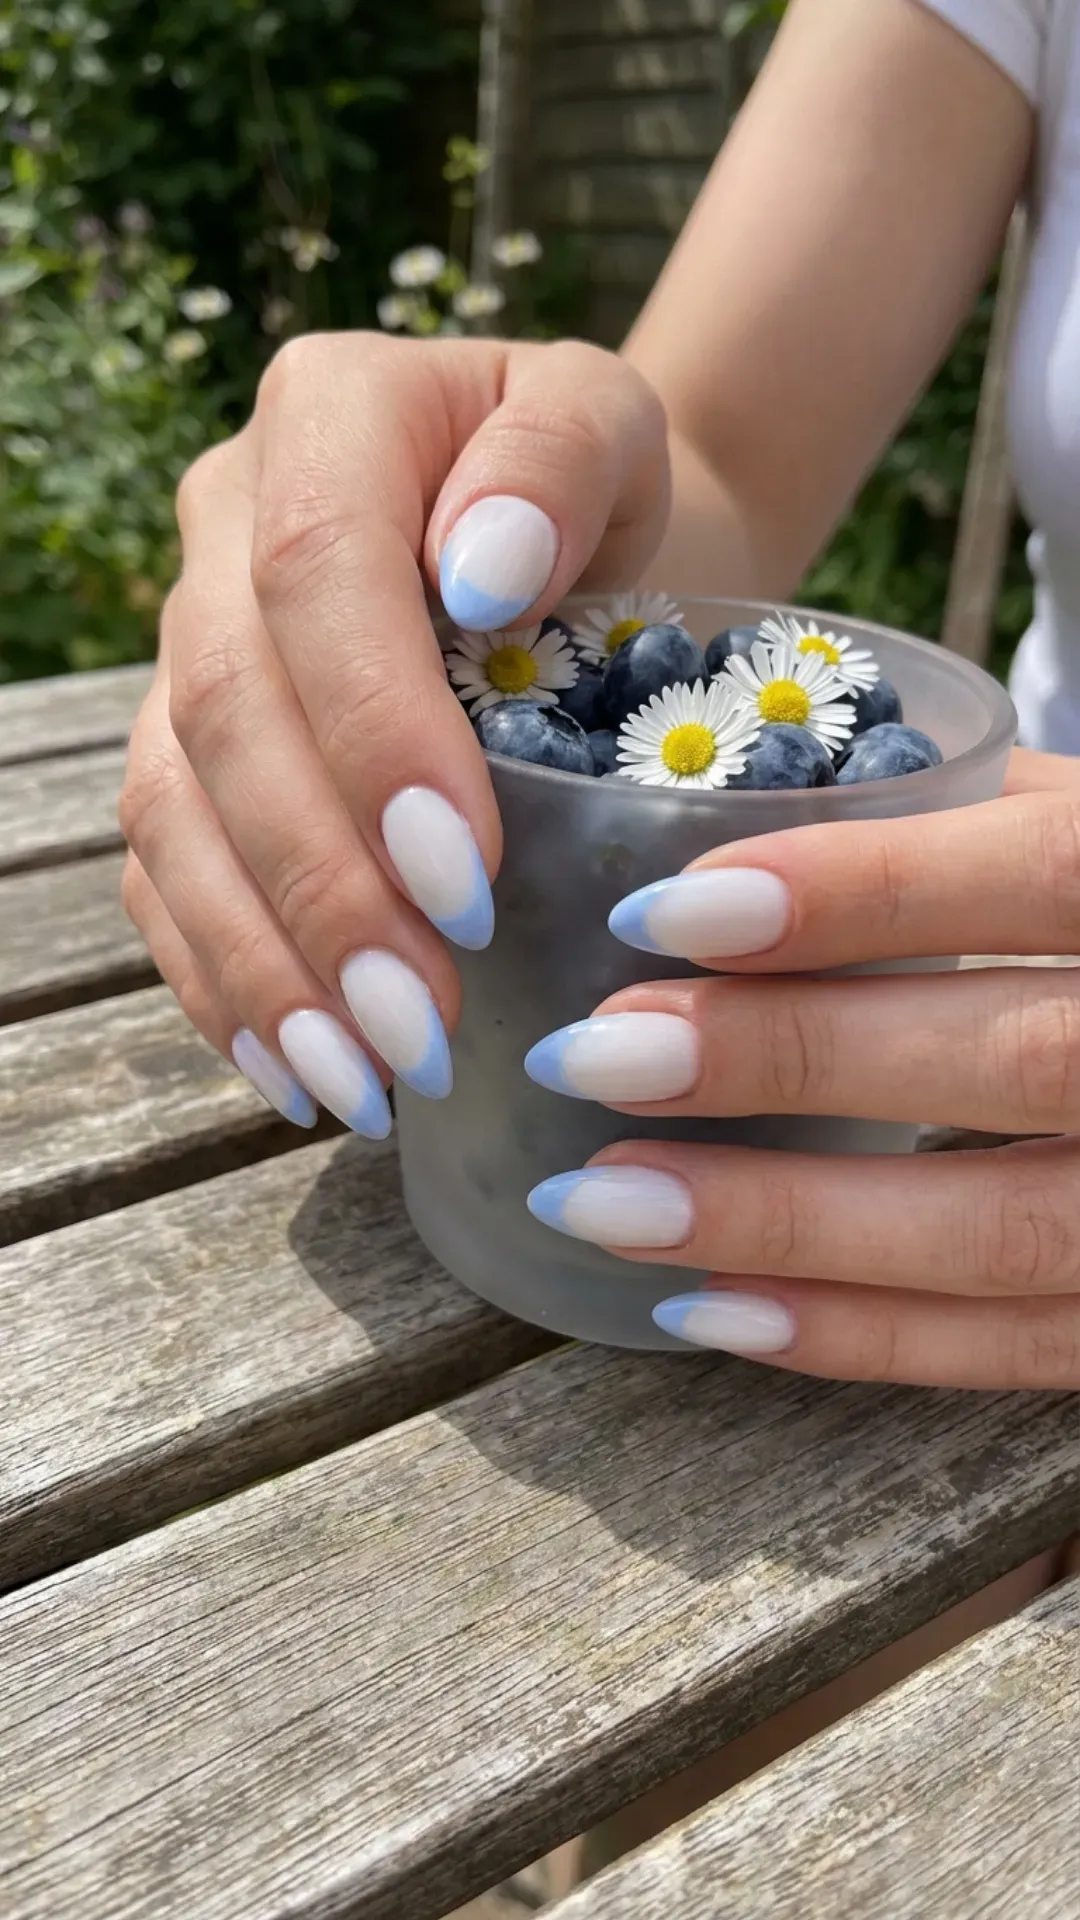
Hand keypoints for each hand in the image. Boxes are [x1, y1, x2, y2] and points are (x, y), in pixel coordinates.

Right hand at [119, 333, 667, 1129]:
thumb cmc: (607, 497)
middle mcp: (223, 526)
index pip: (317, 576)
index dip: (373, 738)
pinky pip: (164, 868)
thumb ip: (561, 458)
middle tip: (418, 1026)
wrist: (573, 537)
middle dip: (322, 887)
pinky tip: (291, 1070)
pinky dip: (220, 976)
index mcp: (326, 417)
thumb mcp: (617, 429)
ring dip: (263, 961)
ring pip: (175, 809)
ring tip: (357, 1082)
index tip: (467, 883)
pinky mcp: (187, 747)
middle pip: (229, 714)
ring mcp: (190, 642)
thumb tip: (481, 570)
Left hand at [524, 778, 1079, 1389]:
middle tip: (598, 1053)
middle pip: (1014, 1059)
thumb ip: (973, 817)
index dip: (865, 893)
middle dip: (791, 1058)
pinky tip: (708, 1311)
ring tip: (605, 1200)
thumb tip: (736, 815)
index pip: (1049, 874)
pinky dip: (858, 1337)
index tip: (667, 906)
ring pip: (1005, 1229)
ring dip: (790, 1223)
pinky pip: (1018, 1348)